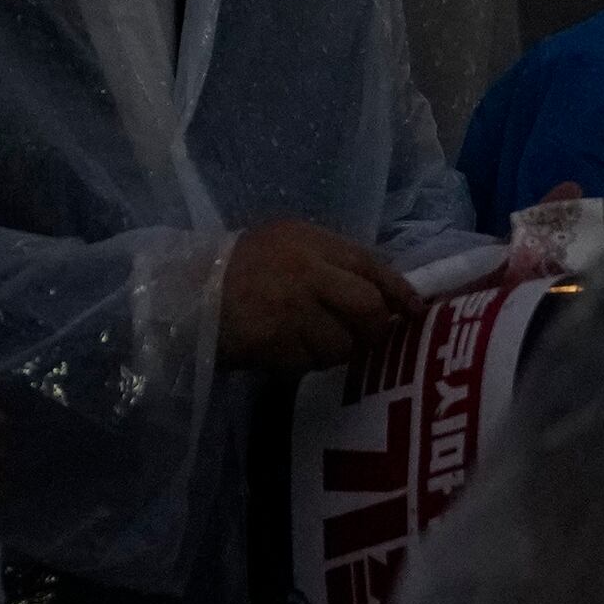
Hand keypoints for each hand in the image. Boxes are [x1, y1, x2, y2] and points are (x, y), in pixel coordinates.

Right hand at [216, 220, 418, 374]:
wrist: (188, 293)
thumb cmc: (243, 268)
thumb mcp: (288, 246)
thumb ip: (331, 263)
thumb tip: (383, 296)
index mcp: (310, 240)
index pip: (370, 264)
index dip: (398, 290)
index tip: (416, 311)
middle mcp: (306, 271)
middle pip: (367, 307)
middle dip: (374, 329)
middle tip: (367, 338)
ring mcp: (292, 309)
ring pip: (342, 344)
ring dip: (334, 350)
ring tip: (311, 341)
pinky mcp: (277, 343)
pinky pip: (311, 363)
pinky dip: (305, 362)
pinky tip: (287, 350)